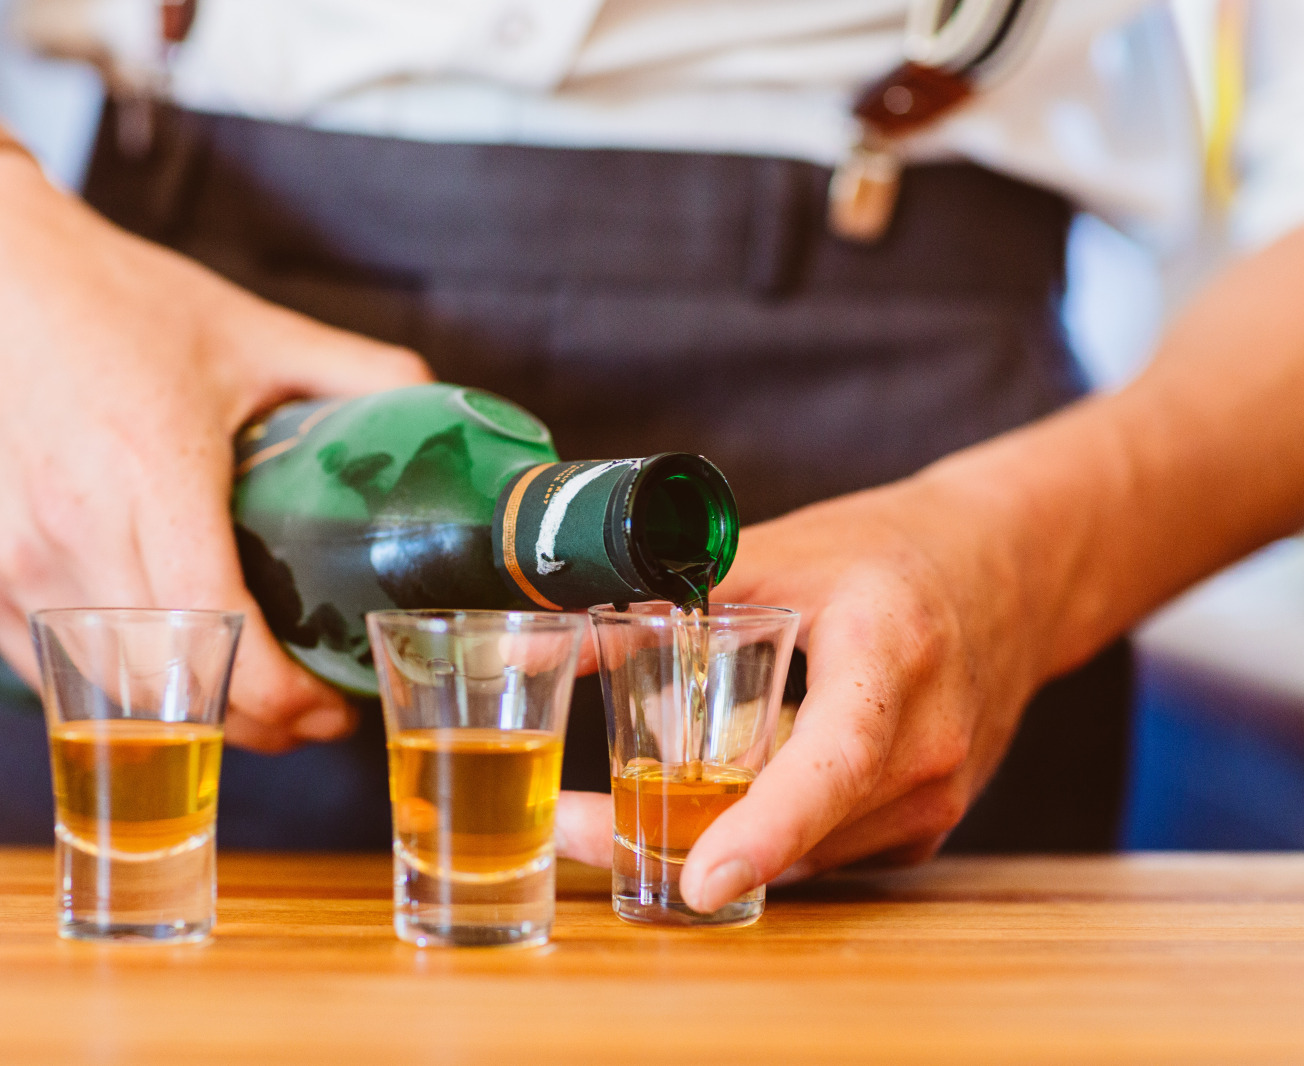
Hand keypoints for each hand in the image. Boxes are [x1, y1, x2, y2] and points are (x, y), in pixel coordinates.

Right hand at [0, 153, 430, 751]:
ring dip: (187, 718)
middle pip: (170, 685)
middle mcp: (71, 529)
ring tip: (249, 703)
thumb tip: (439, 404)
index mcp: (150, 471)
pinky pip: (52, 674)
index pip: (219, 628)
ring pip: (110, 694)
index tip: (332, 704)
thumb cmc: (111, 300)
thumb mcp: (247, 329)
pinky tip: (166, 678)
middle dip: (254, 721)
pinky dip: (117, 692)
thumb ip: (355, 370)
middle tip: (311, 714)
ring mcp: (11, 563)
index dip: (281, 694)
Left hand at [555, 472, 1048, 906]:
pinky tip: (707, 801)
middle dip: (672, 836)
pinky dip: (761, 834)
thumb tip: (537, 644)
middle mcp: (926, 748)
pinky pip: (825, 849)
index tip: (700, 881)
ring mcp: (935, 798)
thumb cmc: (892, 552)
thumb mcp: (778, 552)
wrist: (1012, 572)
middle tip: (569, 824)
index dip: (765, 828)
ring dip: (707, 841)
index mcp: (893, 663)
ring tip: (606, 814)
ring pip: (801, 853)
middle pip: (795, 829)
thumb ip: (660, 595)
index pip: (832, 764)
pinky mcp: (925, 824)